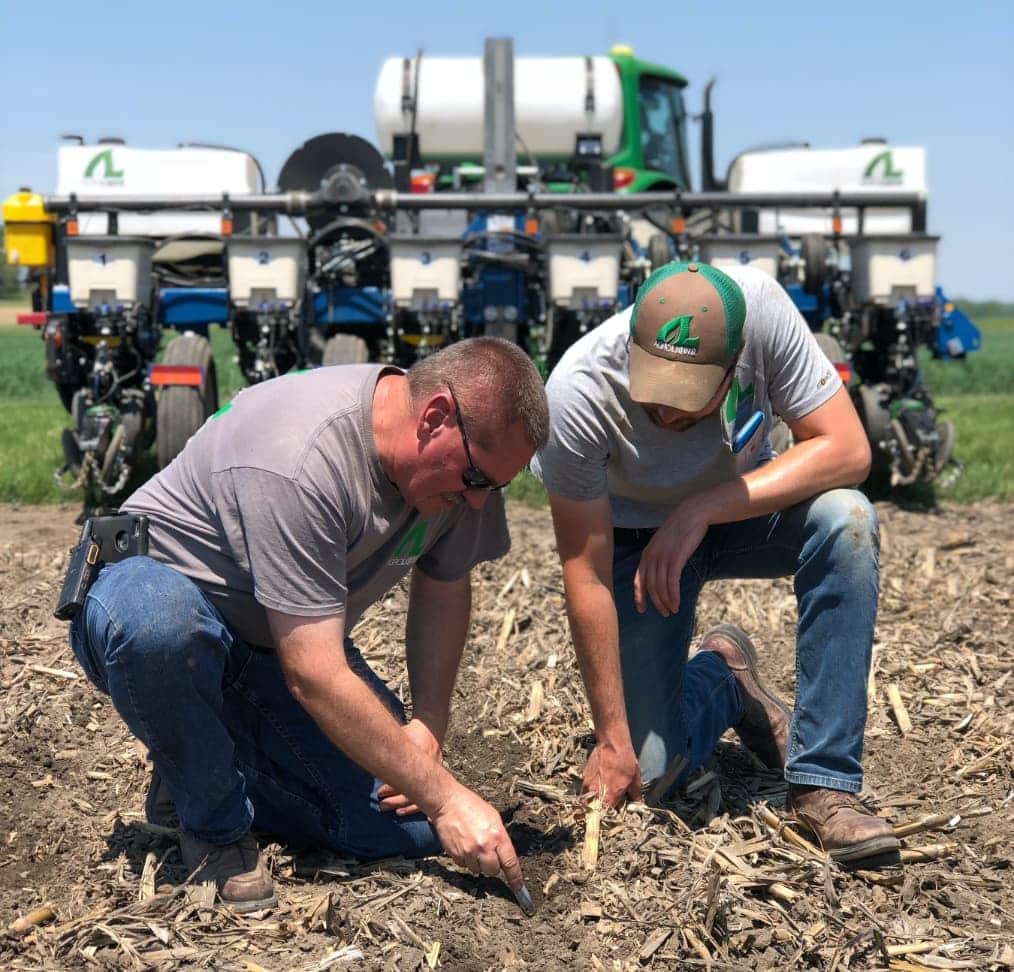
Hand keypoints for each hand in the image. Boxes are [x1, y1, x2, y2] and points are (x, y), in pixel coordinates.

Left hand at [377, 719, 441, 814]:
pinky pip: (430, 795)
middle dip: (396, 799)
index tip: (379, 792)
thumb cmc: (410, 732)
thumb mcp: (399, 735)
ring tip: (394, 811)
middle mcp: (427, 766)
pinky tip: (411, 814)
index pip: (404, 776)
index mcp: (418, 754)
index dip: (391, 787)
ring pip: (422, 795)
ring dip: (407, 805)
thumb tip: (369, 757)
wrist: (430, 729)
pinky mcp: (437, 776)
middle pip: (413, 789)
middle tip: (382, 805)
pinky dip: (419, 805)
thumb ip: (388, 747)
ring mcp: (434, 772)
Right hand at [429, 783, 524, 892]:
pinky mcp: (456, 855)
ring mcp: (469, 852)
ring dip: (477, 862)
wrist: (448, 803)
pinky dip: (465, 859)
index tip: (519, 889)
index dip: (515, 879)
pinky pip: (464, 866)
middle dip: (492, 865)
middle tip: (487, 852)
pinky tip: (463, 844)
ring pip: (478, 870)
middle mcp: (484, 846)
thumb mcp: (493, 817)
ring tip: (473, 844)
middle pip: (493, 871)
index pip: (510, 863)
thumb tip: (504, 854)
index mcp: (497, 836)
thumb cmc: (471, 806)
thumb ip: (500, 837)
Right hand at [583, 740, 641, 808]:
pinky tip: (601, 783)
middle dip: (603, 809)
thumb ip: (635, 795)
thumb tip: (638, 804)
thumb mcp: (635, 779)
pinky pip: (587, 790)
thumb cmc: (624, 760)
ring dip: (597, 800)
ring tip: (605, 793)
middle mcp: (596, 795)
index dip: (614, 814)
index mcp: (610, 798)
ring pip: (590, 801)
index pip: (610, 815)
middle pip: (597, 810)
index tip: (618, 811)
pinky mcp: (584, 778)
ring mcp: (588, 786)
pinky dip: (593, 790)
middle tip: (611, 803)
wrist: (611, 743)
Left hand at [633, 501, 709, 615]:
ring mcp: (663, 558)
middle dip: (657, 603)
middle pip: (651, 587)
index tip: (642, 610)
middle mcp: (652, 557)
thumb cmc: (680, 530)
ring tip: (673, 610)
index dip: (639, 597)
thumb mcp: (663, 544)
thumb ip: (658, 558)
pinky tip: (677, 602)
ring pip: (661, 587)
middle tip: (665, 613)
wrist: (692, 514)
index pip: (638, 580)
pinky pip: (672, 583)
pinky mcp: (676, 559)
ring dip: (667, 601)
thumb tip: (659, 574)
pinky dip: (674, 595)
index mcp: (646, 554)